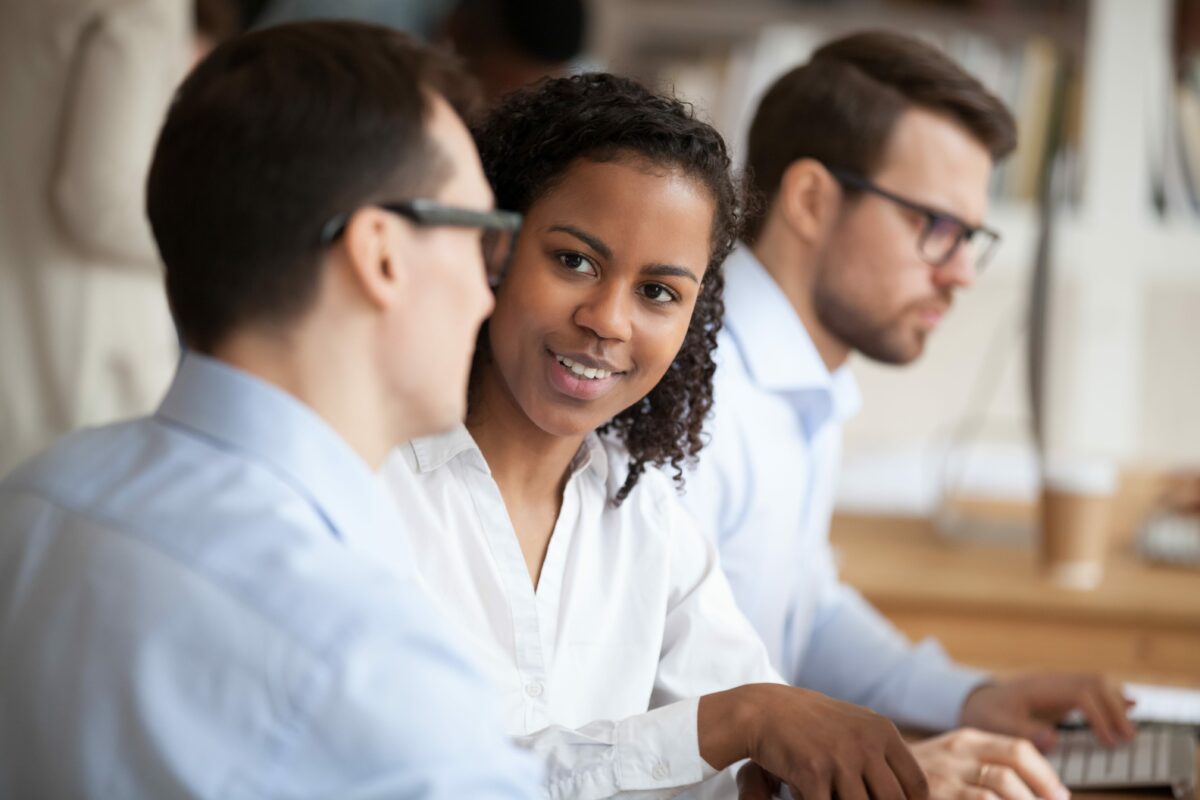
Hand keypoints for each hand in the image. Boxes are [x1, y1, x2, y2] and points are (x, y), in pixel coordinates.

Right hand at [701, 683, 928, 799]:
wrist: (760, 710)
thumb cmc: (809, 723)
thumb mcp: (854, 726)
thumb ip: (882, 752)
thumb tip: (914, 793)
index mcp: (881, 731)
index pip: (915, 785)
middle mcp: (866, 743)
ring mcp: (840, 758)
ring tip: (831, 794)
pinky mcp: (813, 772)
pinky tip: (808, 797)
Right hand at [911, 728, 1069, 799]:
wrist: (878, 776)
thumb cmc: (925, 776)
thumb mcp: (954, 759)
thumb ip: (989, 764)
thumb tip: (1047, 790)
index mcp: (966, 740)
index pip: (1018, 749)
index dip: (1045, 775)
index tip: (1060, 795)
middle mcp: (956, 754)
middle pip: (1011, 769)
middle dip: (1040, 792)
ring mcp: (943, 777)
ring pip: (997, 790)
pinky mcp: (934, 796)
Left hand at [960, 673, 1134, 748]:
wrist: (979, 702)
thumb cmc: (986, 715)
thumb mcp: (996, 726)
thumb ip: (1023, 732)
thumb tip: (1054, 738)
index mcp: (1038, 688)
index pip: (1079, 693)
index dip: (1099, 716)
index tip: (1108, 741)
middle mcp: (1053, 681)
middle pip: (1095, 682)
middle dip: (1116, 708)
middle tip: (1127, 738)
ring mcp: (1060, 684)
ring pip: (1098, 681)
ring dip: (1118, 702)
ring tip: (1127, 731)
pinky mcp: (1065, 692)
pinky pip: (1094, 687)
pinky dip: (1113, 696)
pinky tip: (1131, 705)